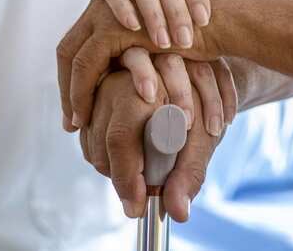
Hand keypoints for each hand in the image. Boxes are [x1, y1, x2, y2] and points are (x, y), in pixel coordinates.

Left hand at [57, 0, 221, 130]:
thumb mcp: (166, 43)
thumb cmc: (206, 35)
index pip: (80, 43)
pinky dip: (85, 92)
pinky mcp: (115, 26)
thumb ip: (147, 52)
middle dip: (67, 89)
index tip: (78, 110)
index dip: (74, 78)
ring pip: (73, 57)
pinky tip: (90, 117)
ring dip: (74, 95)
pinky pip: (87, 63)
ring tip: (79, 125)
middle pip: (69, 48)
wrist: (229, 17)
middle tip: (69, 124)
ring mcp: (107, 11)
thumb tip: (138, 81)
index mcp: (115, 4)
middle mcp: (106, 2)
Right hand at [79, 70, 222, 219]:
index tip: (138, 206)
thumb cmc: (200, 107)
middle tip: (140, 201)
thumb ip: (190, 174)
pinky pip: (88, 140)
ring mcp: (99, 93)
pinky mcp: (92, 102)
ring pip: (92, 147)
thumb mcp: (203, 138)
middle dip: (120, 180)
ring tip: (139, 176)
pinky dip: (105, 158)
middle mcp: (113, 86)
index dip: (127, 178)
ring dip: (113, 170)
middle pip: (102, 146)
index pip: (121, 139)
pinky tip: (127, 161)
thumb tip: (177, 213)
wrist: (192, 79)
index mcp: (141, 89)